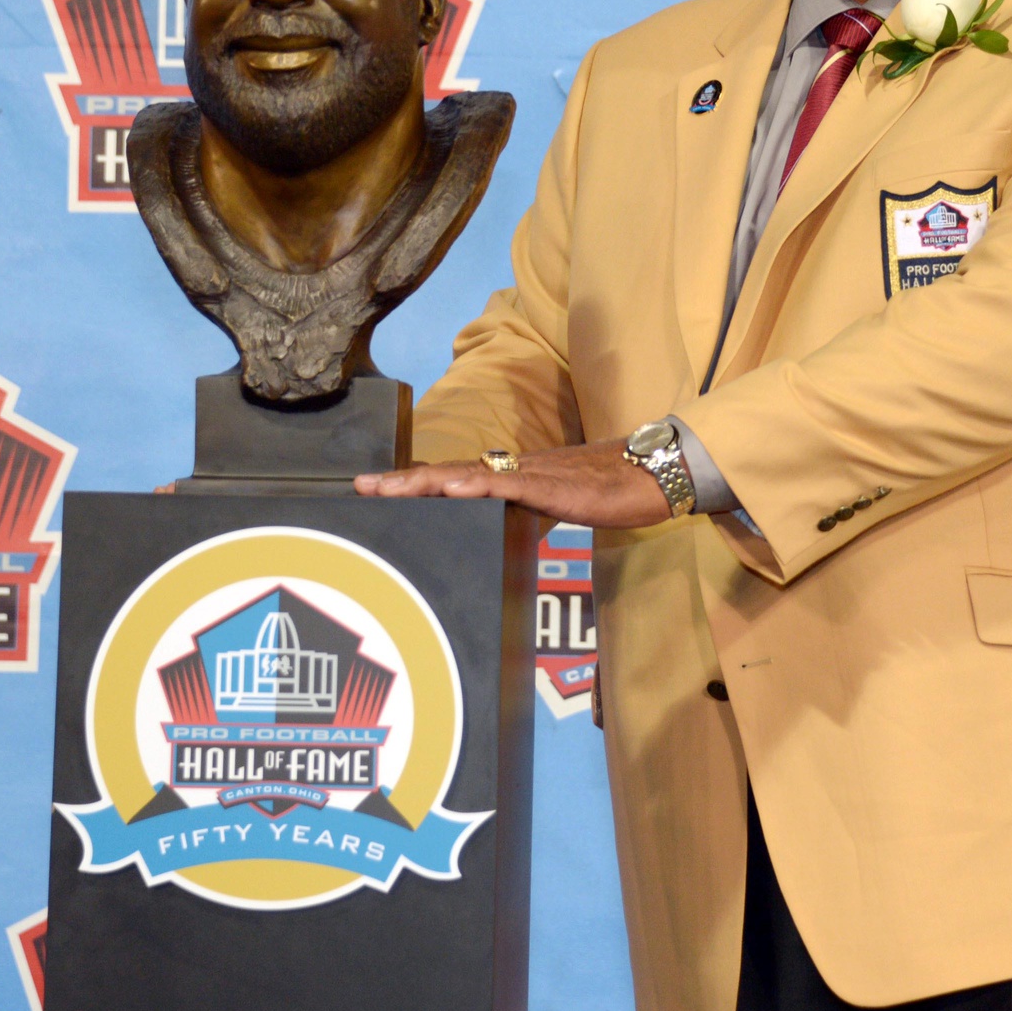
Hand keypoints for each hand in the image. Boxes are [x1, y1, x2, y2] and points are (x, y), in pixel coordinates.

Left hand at [354, 439, 673, 528]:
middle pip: (448, 473)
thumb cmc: (610, 492)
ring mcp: (531, 476)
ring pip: (468, 475)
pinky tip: (450, 489)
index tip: (374, 489)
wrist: (652, 474)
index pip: (454, 479)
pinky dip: (476, 486)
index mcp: (513, 478)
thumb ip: (527, 518)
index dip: (414, 483)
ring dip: (424, 481)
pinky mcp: (553, 486)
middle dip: (402, 482)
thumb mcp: (557, 509)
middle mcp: (514, 471)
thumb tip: (501, 539)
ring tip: (388, 488)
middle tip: (360, 487)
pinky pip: (509, 485)